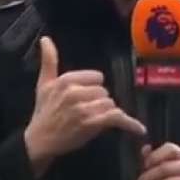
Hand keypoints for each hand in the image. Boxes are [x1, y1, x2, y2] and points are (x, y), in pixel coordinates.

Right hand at [24, 37, 145, 170]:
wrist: (39, 141)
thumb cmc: (44, 112)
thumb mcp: (44, 84)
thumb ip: (49, 60)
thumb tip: (46, 38)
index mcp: (66, 80)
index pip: (97, 77)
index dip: (93, 87)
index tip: (84, 96)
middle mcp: (76, 92)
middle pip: (104, 92)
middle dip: (98, 101)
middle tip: (85, 111)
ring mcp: (85, 109)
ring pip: (110, 104)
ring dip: (106, 113)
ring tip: (93, 120)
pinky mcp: (93, 124)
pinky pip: (116, 118)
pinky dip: (129, 124)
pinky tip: (140, 129)